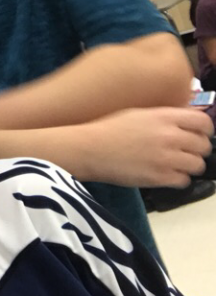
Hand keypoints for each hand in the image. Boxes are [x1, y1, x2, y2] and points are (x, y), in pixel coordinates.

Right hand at [84, 107, 213, 186]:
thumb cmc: (111, 129)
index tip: (200, 135)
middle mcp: (169, 136)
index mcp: (165, 117)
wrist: (91, 149)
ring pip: (197, 165)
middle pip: (204, 145)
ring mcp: (165, 158)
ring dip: (190, 165)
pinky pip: (184, 181)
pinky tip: (167, 174)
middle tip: (186, 152)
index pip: (203, 122)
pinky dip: (178, 179)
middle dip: (198, 149)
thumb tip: (190, 119)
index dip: (206, 130)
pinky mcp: (159, 178)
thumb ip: (167, 117)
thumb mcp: (141, 114)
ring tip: (177, 165)